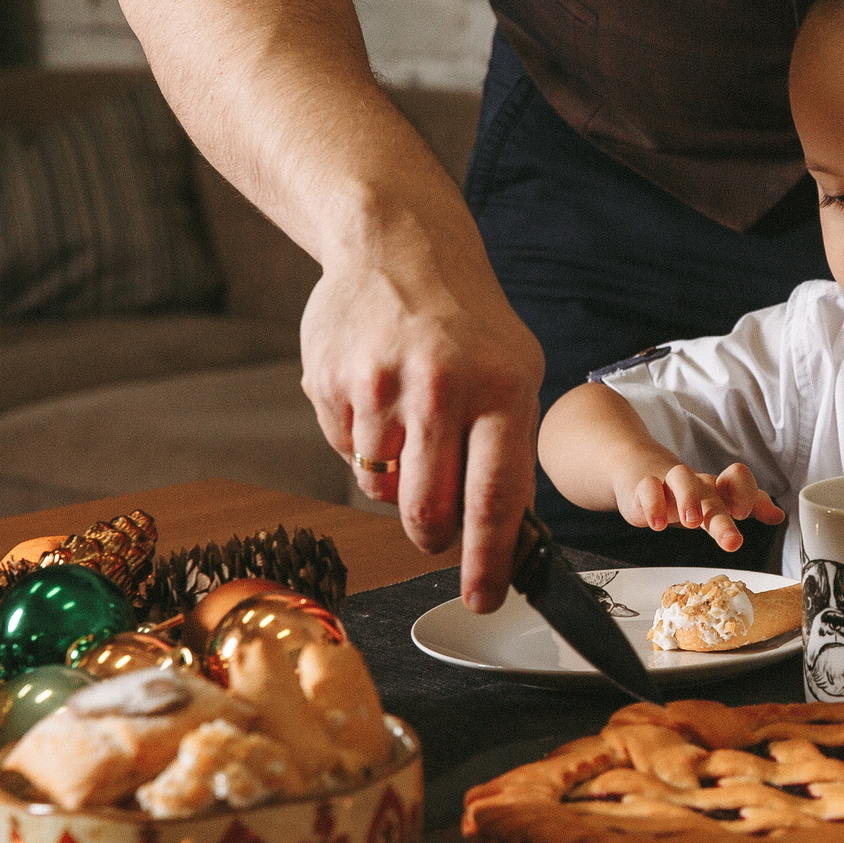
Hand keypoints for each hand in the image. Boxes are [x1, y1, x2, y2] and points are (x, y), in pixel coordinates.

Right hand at [301, 246, 545, 613]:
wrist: (396, 244)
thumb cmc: (468, 322)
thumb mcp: (516, 371)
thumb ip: (509, 449)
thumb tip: (506, 537)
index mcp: (500, 389)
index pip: (494, 498)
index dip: (488, 559)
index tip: (484, 598)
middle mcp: (439, 389)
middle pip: (426, 510)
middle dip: (433, 537)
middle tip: (439, 534)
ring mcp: (377, 386)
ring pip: (380, 488)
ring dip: (396, 482)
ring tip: (412, 427)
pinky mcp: (327, 382)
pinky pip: (346, 453)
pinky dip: (365, 445)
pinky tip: (379, 398)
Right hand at [617, 463, 785, 552]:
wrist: (640, 471)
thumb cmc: (685, 492)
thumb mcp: (716, 502)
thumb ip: (749, 507)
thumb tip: (780, 515)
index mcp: (718, 489)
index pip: (740, 482)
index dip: (750, 496)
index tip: (754, 515)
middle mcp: (698, 484)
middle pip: (714, 494)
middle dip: (724, 520)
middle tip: (732, 542)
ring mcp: (670, 482)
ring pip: (682, 477)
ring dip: (689, 499)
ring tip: (692, 523)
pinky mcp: (645, 485)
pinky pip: (649, 487)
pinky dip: (653, 504)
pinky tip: (656, 524)